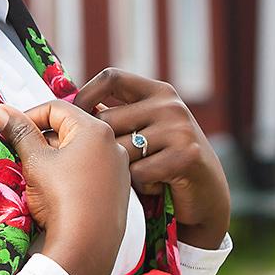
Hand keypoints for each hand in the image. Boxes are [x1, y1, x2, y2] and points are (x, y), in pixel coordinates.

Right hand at [0, 99, 129, 274]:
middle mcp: (112, 144)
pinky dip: (73, 174)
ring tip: (39, 176)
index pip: (55, 108)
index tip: (11, 131)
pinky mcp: (118, 191)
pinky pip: (92, 171)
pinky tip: (59, 192)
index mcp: (95, 129)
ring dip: (57, 157)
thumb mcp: (35, 161)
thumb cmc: (62, 199)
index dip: (28, 116)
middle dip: (42, 139)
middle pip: (69, 128)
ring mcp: (119, 169)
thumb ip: (18, 131)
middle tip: (22, 155)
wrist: (86, 248)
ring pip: (80, 151)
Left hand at [75, 68, 231, 249]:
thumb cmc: (166, 163)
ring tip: (140, 176)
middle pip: (108, 120)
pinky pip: (138, 172)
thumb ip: (118, 117)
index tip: (72, 114)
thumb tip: (67, 107)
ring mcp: (180, 128)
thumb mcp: (146, 130)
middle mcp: (170, 105)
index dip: (85, 94)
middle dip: (102, 147)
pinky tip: (157, 186)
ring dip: (123, 170)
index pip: (111, 77)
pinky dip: (140, 185)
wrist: (208, 197)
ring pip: (121, 149)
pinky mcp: (186, 156)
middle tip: (111, 166)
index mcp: (158, 91)